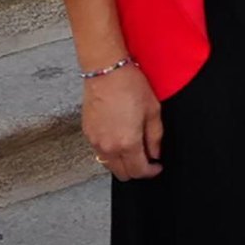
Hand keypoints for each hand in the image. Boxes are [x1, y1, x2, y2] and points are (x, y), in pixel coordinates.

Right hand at [81, 65, 162, 180]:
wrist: (106, 71)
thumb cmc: (130, 86)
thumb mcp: (153, 110)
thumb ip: (155, 137)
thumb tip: (155, 153)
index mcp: (127, 143)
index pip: (139, 171)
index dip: (151, 172)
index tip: (157, 166)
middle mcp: (108, 147)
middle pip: (122, 174)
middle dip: (136, 171)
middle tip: (146, 159)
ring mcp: (95, 141)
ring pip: (109, 165)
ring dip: (122, 163)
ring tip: (133, 148)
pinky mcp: (87, 133)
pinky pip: (100, 152)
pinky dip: (111, 152)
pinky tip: (119, 138)